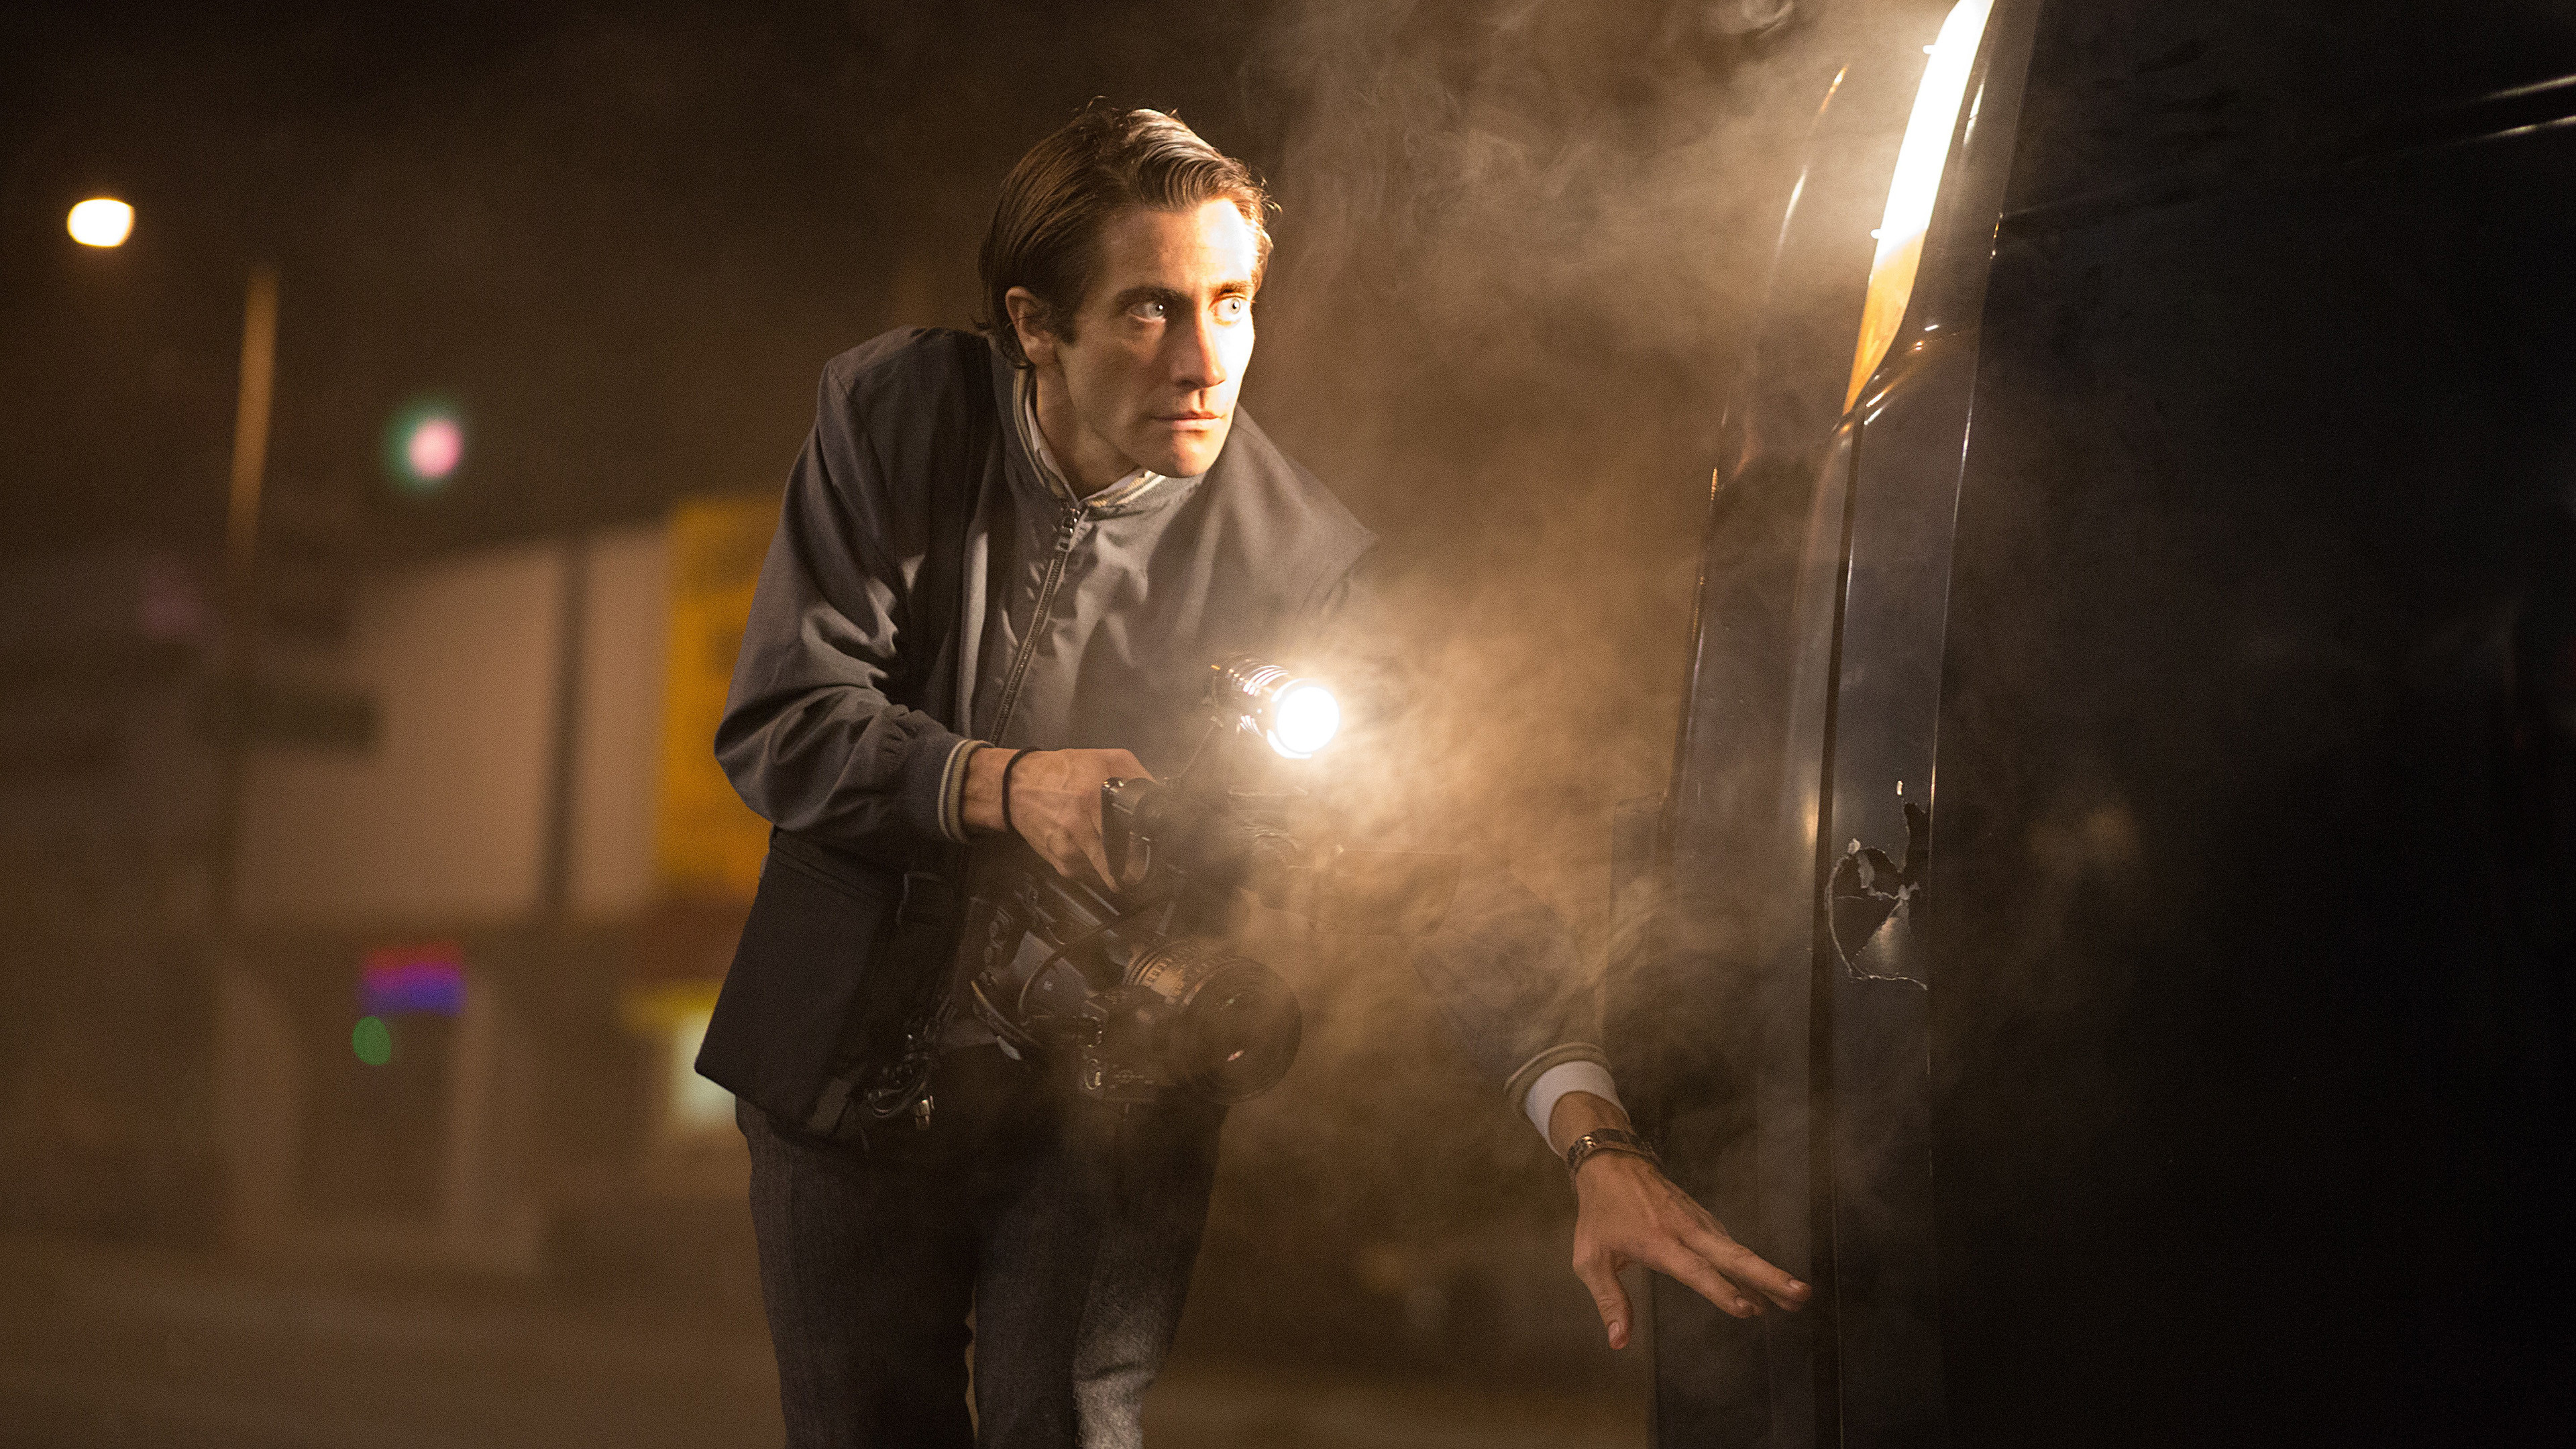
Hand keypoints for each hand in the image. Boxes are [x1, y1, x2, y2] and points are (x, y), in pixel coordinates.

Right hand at [965, 746, 1151, 890]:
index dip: (1152, 847)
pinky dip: (1101, 868)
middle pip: (1126, 868)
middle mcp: (1081, 830)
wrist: (1016, 788)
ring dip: (1120, 869)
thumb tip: (1162, 798)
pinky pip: (1093, 876)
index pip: (1135, 838)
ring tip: (1120, 852)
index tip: (1159, 848)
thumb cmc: (1061, 771)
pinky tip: (1097, 850)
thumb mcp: (1106, 759)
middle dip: (1141, 867)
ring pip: (1112, 877)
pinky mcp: (1063, 866)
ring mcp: (1071, 852)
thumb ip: (1138, 776)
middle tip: (1148, 860)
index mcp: (1095, 800)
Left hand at [1552, 1092, 1808, 1347]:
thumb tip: (1619, 1341)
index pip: (1695, 1270)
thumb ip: (1609, 1300)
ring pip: (1738, 1250)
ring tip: (1798, 1297)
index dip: (1721, 1291)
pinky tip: (1768, 1289)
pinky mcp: (1704, 1219)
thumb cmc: (1599, 1214)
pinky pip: (1731, 1245)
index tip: (1748, 1310)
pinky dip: (1752, 1267)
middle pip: (1733, 1255)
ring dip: (1769, 1273)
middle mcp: (1685, 1230)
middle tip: (1800, 1294)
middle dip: (1768, 1276)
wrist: (1610, 1162)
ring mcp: (1699, 1222)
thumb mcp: (1590, 1258)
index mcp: (1658, 1241)